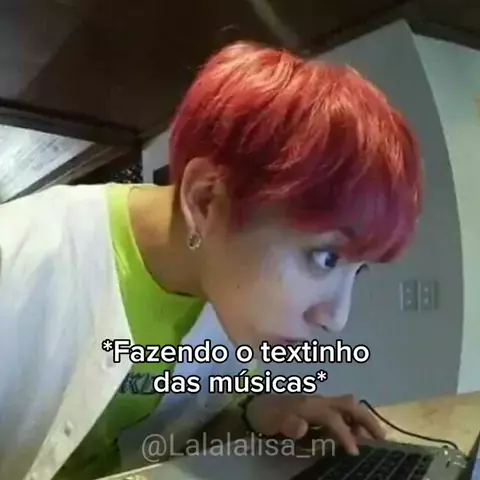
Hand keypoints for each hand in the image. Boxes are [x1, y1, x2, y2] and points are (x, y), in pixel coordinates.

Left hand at [244, 394, 384, 454]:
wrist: (254, 407)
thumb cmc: (265, 416)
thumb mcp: (272, 422)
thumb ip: (288, 424)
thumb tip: (303, 426)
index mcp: (308, 405)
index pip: (334, 417)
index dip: (345, 434)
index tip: (355, 452)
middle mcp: (318, 400)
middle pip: (348, 404)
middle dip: (367, 419)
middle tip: (382, 438)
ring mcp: (319, 403)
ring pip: (348, 406)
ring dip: (362, 420)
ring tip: (374, 439)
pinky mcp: (318, 408)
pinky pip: (341, 411)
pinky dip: (354, 421)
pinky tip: (356, 434)